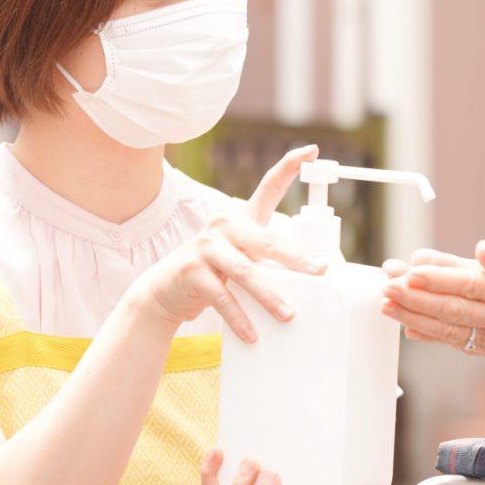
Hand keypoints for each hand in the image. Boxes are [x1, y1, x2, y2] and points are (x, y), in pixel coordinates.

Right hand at [130, 144, 324, 342]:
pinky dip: (240, 318)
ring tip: (288, 314)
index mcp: (241, 219)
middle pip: (267, 240)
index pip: (268, 187)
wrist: (164, 292)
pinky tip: (253, 333)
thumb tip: (315, 276)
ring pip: (245, 271)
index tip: (311, 151)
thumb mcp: (241, 261)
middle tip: (320, 271)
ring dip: (269, 296)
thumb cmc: (214, 274)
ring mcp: (206, 247)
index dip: (289, 166)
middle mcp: (224, 226)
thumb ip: (269, 261)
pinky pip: (223, 297)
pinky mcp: (192, 271)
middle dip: (296, 258)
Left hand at [380, 241, 484, 360]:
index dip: (439, 279)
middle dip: (416, 299)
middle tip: (386, 287)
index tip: (410, 270)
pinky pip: (458, 342)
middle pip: (454, 310)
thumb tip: (482, 250)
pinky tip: (409, 325)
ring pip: (451, 329)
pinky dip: (431, 334)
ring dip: (415, 317)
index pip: (472, 286)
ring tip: (386, 304)